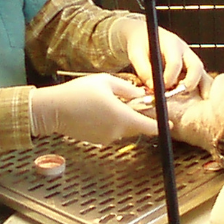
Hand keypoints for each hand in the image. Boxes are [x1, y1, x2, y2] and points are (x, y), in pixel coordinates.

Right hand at [31, 73, 159, 143]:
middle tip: (136, 104)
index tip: (171, 124)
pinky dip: (113, 124)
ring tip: (113, 104)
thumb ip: (128, 89)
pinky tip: (101, 112)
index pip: (149, 126)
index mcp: (122, 116)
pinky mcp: (97, 141)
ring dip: (125, 119)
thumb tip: (141, 95)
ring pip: (125, 129)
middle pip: (138, 127)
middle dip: (141, 118)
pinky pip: (112, 132)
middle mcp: (116, 131)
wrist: (52, 110)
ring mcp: (106, 138)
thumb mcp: (106, 82)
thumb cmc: (77, 92)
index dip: (162, 126)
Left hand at [116, 18, 204, 92]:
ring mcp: (190, 60)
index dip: (169, 78)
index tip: (160, 89)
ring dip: (199, 88)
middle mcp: (185, 51)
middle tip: (178, 95)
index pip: (175, 62)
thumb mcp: (136, 53)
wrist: (145, 36)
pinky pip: (202, 79)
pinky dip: (202, 89)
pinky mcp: (192, 68)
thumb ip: (143, 70)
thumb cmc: (141, 44)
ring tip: (194, 101)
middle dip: (189, 83)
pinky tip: (200, 100)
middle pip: (196, 67)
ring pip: (202, 74)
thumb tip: (152, 87)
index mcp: (172, 44)